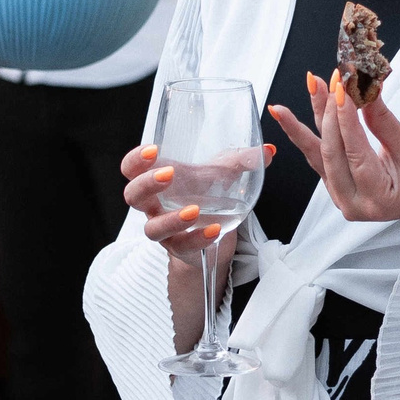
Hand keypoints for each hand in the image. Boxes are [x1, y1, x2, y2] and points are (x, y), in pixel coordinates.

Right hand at [117, 140, 274, 267]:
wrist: (214, 232)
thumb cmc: (208, 194)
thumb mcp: (222, 174)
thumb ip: (242, 160)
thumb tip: (268, 150)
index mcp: (157, 180)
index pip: (131, 168)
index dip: (136, 160)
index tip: (153, 150)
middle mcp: (154, 206)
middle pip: (132, 196)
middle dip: (146, 184)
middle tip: (168, 175)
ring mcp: (164, 229)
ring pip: (152, 229)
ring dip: (171, 220)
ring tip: (194, 211)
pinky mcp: (180, 248)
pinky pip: (182, 246)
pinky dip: (197, 238)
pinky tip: (214, 230)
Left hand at [267, 71, 399, 240]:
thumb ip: (383, 121)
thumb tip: (365, 88)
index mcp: (377, 198)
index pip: (355, 152)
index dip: (346, 117)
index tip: (341, 87)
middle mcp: (352, 203)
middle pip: (331, 151)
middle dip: (328, 111)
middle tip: (331, 78)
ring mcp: (339, 196)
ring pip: (318, 153)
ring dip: (306, 119)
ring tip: (298, 93)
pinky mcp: (333, 185)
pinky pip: (317, 156)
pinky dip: (307, 132)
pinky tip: (289, 115)